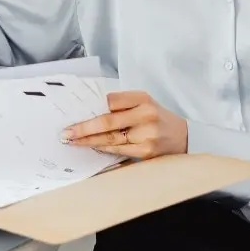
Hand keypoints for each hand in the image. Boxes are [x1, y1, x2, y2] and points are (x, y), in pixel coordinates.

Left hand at [61, 91, 187, 158]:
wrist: (184, 137)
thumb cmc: (157, 118)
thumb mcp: (144, 103)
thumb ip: (121, 105)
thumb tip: (91, 111)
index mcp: (143, 98)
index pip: (110, 101)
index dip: (92, 108)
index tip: (74, 112)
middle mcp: (145, 115)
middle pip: (107, 121)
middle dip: (83, 128)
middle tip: (66, 132)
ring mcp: (146, 135)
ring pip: (110, 139)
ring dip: (88, 141)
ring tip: (73, 141)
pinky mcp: (146, 152)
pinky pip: (118, 150)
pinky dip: (102, 149)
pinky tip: (91, 147)